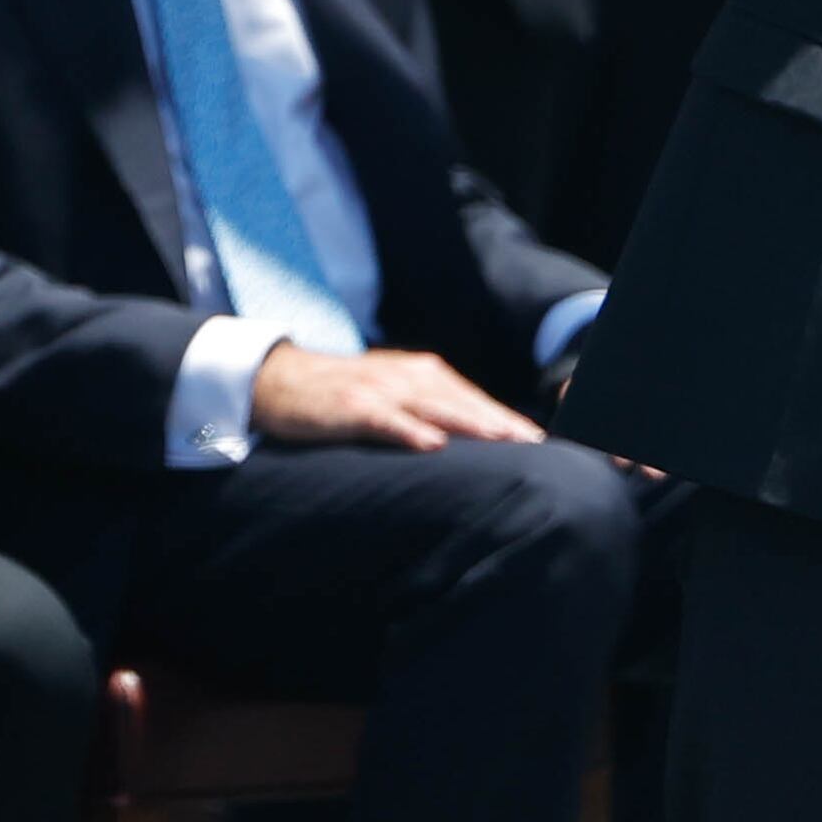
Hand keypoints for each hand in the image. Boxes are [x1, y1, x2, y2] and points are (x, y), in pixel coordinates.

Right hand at [250, 341, 544, 451]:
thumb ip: (434, 411)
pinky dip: (409, 430)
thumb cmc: (344, 395)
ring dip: (469, 423)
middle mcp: (408, 377)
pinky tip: (432, 444)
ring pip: (433, 407)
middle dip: (501, 424)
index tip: (541, 443)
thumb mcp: (395, 395)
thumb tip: (477, 442)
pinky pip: (385, 419)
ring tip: (502, 442)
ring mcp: (379, 390)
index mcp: (424, 375)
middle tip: (536, 447)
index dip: (507, 420)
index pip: (474, 400)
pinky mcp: (350, 407)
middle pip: (463, 402)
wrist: (279, 380)